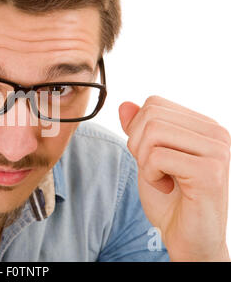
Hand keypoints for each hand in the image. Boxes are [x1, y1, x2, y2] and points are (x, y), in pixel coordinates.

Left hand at [119, 96, 230, 260]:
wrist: (187, 238)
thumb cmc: (169, 200)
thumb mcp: (146, 158)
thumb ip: (138, 131)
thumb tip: (124, 104)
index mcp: (203, 126)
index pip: (154, 103)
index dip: (137, 129)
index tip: (149, 156)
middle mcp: (216, 132)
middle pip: (151, 115)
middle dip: (137, 145)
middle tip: (152, 169)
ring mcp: (217, 150)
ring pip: (153, 132)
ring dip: (144, 161)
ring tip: (161, 178)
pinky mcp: (211, 172)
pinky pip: (158, 157)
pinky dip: (151, 175)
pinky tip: (167, 187)